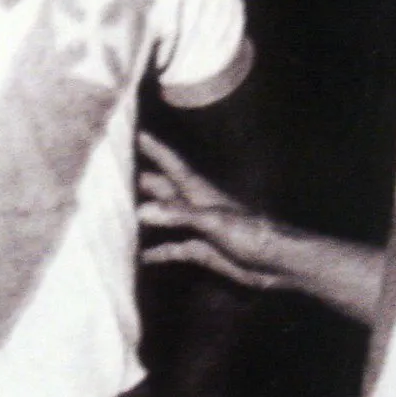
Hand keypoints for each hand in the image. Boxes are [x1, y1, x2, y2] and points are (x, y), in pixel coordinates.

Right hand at [137, 130, 284, 290]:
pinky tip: (142, 256)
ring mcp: (200, 229)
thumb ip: (178, 214)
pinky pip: (175, 248)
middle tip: (117, 173)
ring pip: (167, 217)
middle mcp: (196, 206)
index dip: (157, 150)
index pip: (173, 166)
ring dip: (147, 215)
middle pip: (165, 189)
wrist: (278, 262)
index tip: (137, 135)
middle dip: (144, 180)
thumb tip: (141, 211)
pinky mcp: (203, 251)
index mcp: (200, 192)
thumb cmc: (252, 234)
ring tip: (121, 212)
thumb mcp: (214, 220)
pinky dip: (159, 251)